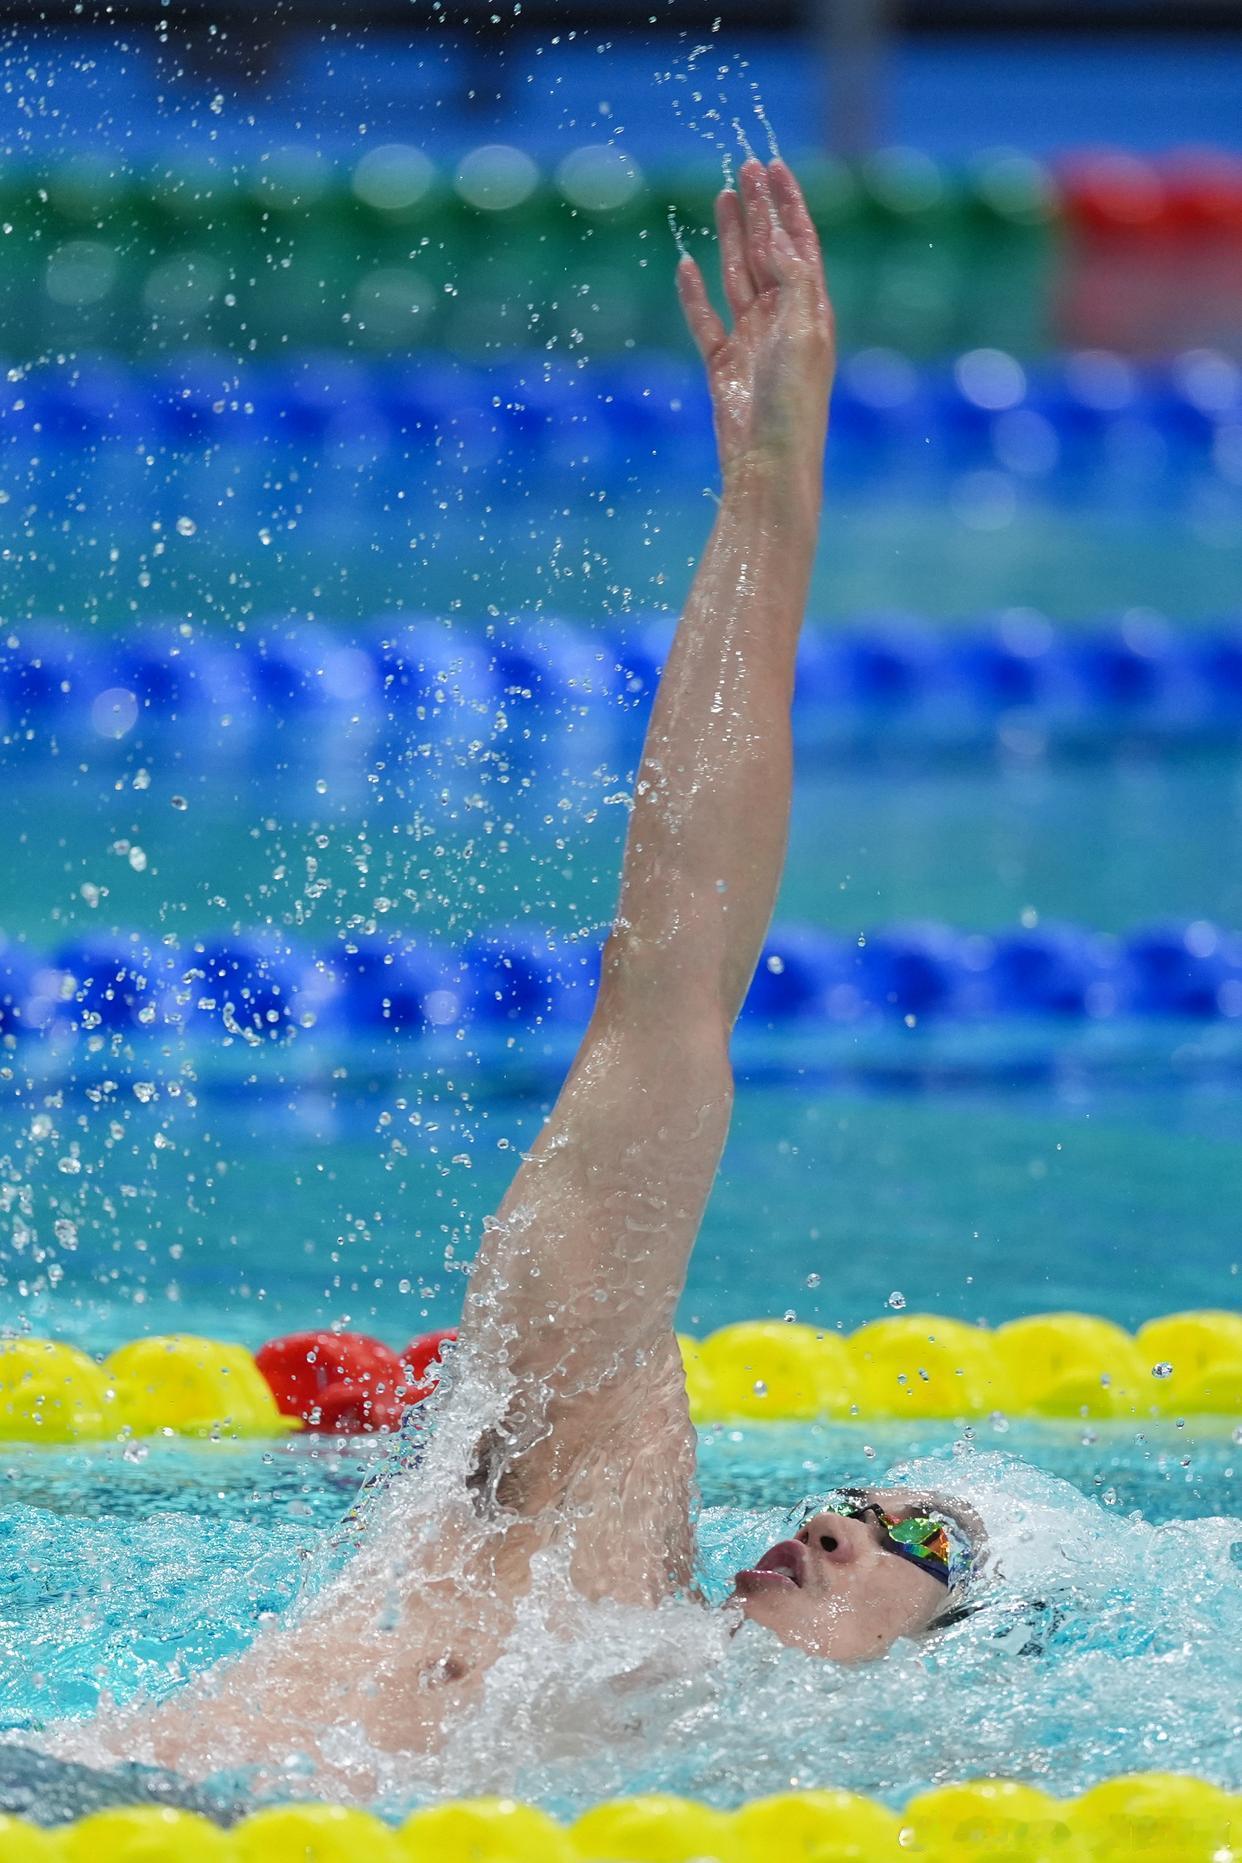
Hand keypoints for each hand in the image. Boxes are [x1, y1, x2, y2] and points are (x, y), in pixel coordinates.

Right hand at [677, 158, 834, 491]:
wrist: (768, 462)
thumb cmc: (794, 400)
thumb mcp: (801, 328)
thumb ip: (791, 277)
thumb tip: (778, 235)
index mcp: (811, 310)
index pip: (801, 243)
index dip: (789, 204)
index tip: (774, 167)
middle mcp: (783, 321)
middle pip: (769, 252)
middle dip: (759, 210)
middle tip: (745, 169)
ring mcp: (751, 342)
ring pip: (738, 276)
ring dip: (732, 238)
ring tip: (723, 197)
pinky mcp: (724, 366)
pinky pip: (706, 320)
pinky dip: (695, 293)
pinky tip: (687, 264)